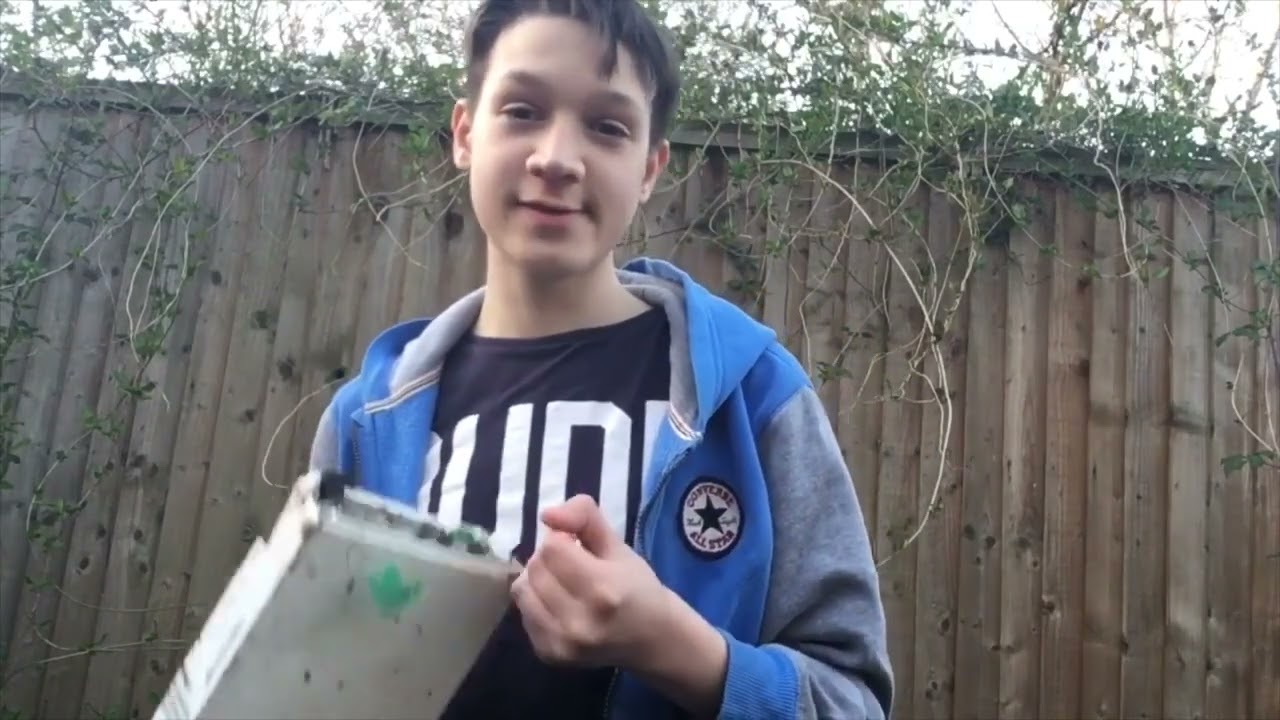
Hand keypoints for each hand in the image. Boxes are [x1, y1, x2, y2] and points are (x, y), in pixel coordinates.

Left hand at [510, 494, 670, 668]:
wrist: (652, 639)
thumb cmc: (637, 588)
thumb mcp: (619, 545)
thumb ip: (585, 518)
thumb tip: (547, 514)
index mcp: (603, 589)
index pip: (552, 547)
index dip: (563, 538)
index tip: (579, 546)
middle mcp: (579, 621)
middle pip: (535, 567)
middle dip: (549, 557)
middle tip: (572, 564)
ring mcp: (561, 643)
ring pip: (522, 589)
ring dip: (538, 579)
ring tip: (563, 583)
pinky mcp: (549, 654)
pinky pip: (523, 613)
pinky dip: (536, 602)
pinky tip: (559, 605)